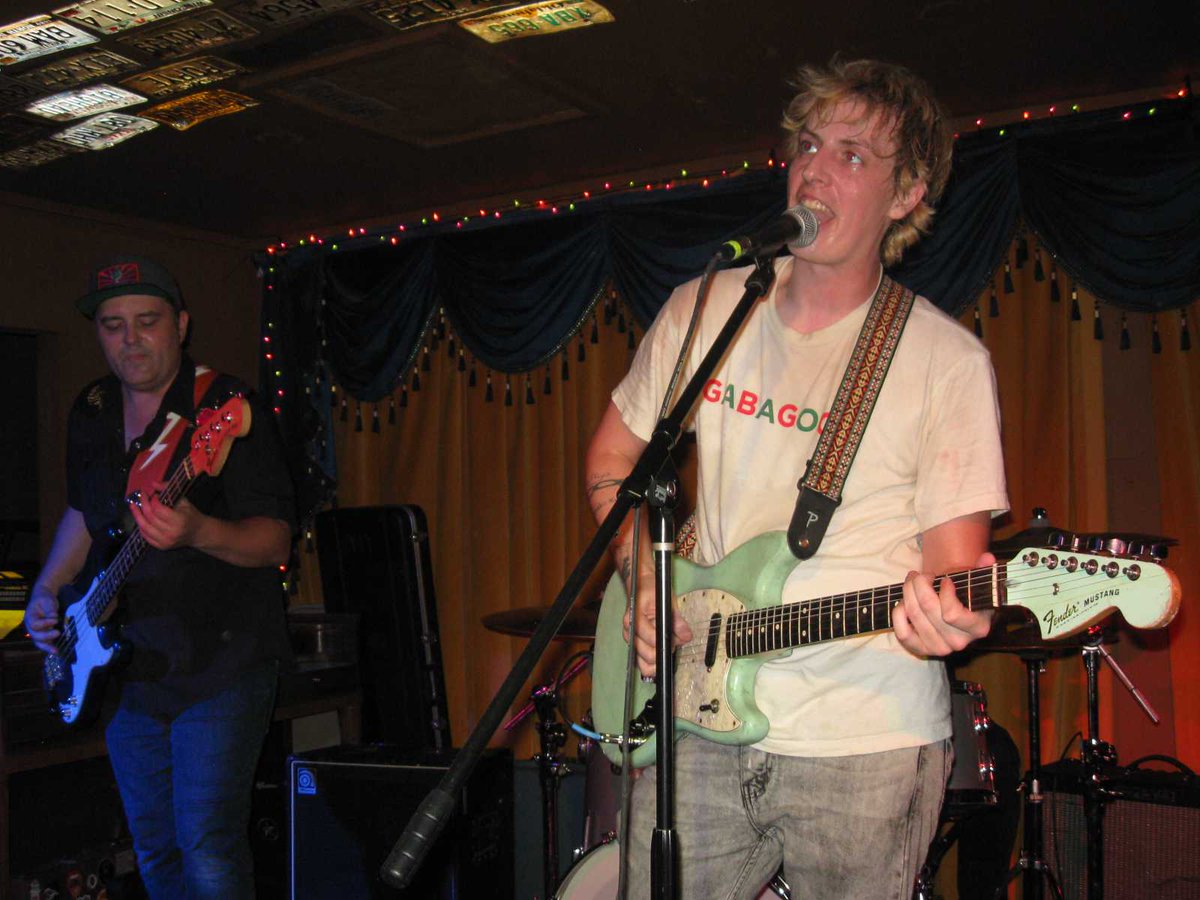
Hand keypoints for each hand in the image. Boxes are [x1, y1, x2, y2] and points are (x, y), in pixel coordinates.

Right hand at [25, 585, 60, 653]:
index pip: (34, 624)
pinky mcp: (43, 634)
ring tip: (56, 651)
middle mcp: (31, 627)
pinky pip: (44, 643)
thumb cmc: (44, 600)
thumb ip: (50, 610)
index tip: (56, 619)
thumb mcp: (47, 601)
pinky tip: (57, 651)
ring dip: (47, 647)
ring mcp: (36, 632)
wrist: (43, 600)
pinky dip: (50, 647)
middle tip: (58, 632)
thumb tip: (53, 618)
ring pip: (39, 642)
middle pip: (35, 635)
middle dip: (46, 636)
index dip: (44, 623)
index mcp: (30, 617)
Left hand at [128, 483, 205, 550]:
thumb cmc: (191, 515)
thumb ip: (168, 489)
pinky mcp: (161, 546)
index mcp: (179, 520)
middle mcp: (171, 532)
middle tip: (141, 496)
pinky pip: (145, 536)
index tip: (153, 495)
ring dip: (137, 515)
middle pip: (150, 517)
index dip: (152, 500)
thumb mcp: (183, 500)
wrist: (197, 533)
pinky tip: (139, 518)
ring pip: (144, 527)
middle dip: (143, 504)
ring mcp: (165, 541)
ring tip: (134, 506)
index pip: (158, 509)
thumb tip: (153, 484)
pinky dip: (140, 526)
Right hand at [622, 563, 692, 677]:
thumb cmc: (651, 590)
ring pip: (644, 664)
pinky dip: (654, 663)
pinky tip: (661, 652)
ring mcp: (631, 640)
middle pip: (646, 654)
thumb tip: (686, 635)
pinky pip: (643, 663)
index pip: (648, 637)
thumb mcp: (666, 600)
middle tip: (674, 642)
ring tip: (667, 645)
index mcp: (634, 618)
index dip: (664, 641)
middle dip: (663, 651)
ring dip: (659, 659)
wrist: (641, 585)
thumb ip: (676, 620)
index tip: (674, 639)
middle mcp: (629, 631)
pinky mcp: (634, 646)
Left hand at [892, 551, 994, 656]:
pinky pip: (903, 633)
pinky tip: (903, 602)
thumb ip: (985, 570)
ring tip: (911, 581)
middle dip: (920, 584)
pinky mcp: (922, 650)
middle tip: (919, 574)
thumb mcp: (979, 583)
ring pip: (914, 615)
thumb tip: (987, 558)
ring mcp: (939, 648)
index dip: (944, 592)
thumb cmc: (968, 596)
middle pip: (928, 609)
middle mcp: (959, 642)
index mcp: (978, 628)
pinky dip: (898, 614)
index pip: (951, 613)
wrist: (960, 616)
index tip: (946, 580)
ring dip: (908, 592)